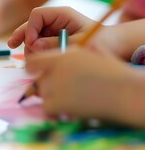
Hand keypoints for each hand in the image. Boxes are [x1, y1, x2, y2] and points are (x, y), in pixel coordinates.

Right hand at [8, 7, 102, 55]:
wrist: (112, 45)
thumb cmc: (99, 41)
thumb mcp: (78, 43)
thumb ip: (55, 44)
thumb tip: (33, 46)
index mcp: (62, 14)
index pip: (37, 15)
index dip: (30, 28)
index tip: (30, 43)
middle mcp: (55, 19)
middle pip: (31, 24)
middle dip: (22, 35)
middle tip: (12, 46)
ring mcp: (52, 29)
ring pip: (32, 34)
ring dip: (28, 46)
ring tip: (32, 59)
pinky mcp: (52, 38)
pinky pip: (37, 42)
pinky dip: (34, 50)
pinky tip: (33, 59)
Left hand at [26, 47, 141, 124]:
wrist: (124, 92)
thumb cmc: (115, 73)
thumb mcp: (97, 53)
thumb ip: (82, 51)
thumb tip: (85, 46)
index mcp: (63, 56)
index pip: (33, 61)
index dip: (33, 68)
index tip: (38, 75)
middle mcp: (55, 69)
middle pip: (38, 80)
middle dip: (47, 86)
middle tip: (62, 92)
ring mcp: (55, 86)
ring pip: (42, 94)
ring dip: (53, 99)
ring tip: (71, 100)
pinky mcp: (57, 103)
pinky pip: (47, 107)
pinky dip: (54, 111)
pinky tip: (67, 110)